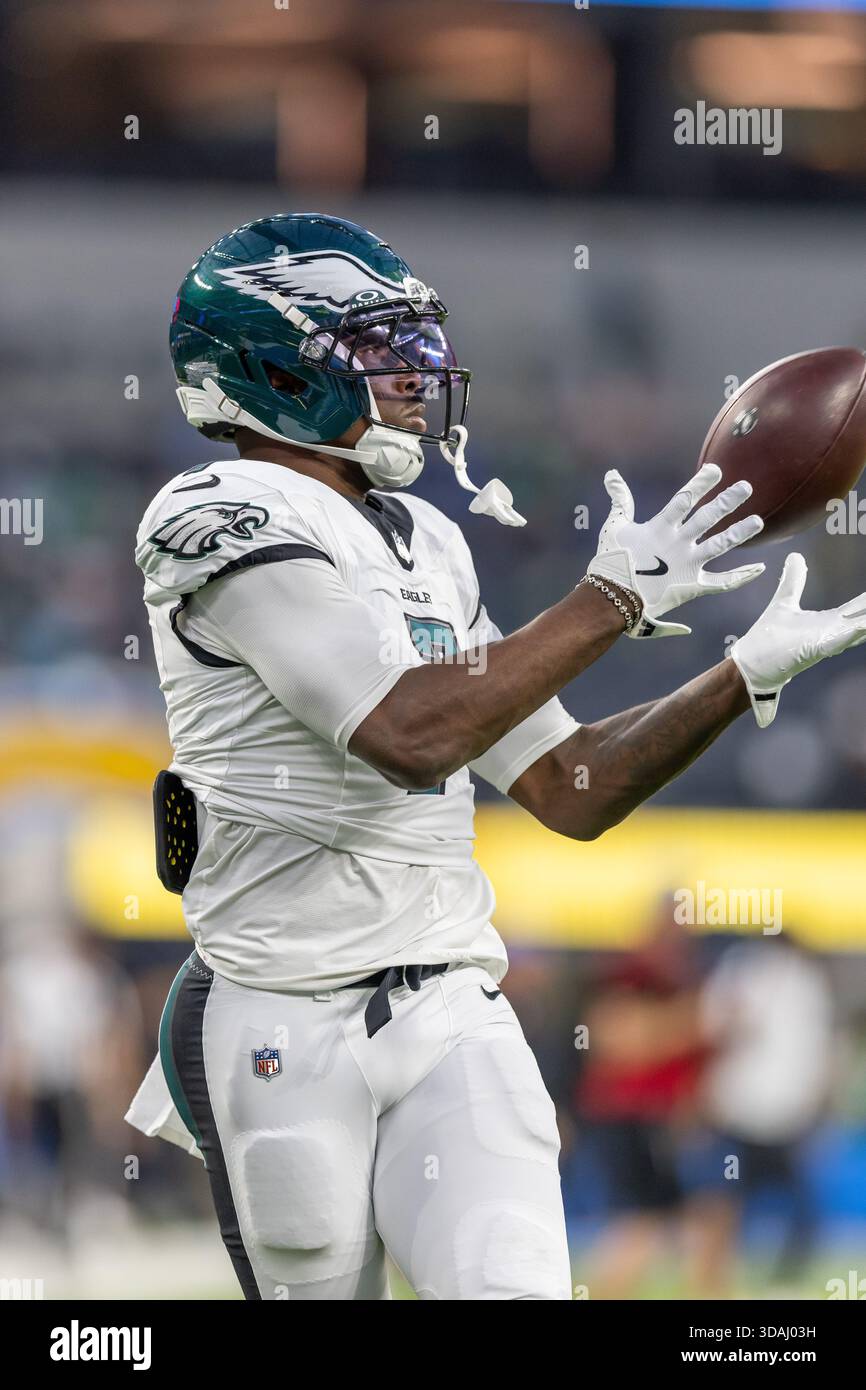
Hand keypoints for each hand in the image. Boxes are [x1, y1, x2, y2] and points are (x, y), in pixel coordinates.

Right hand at [587, 463, 764, 638]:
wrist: (611, 598)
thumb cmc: (610, 562)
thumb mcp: (614, 526)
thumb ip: (620, 499)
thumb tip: (611, 474)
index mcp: (659, 528)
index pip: (684, 499)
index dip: (700, 484)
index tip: (716, 470)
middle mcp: (678, 544)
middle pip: (708, 517)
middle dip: (728, 501)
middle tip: (746, 487)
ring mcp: (687, 565)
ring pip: (720, 545)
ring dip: (740, 533)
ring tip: (758, 522)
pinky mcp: (692, 586)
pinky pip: (722, 583)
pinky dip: (741, 576)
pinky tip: (760, 568)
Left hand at [731, 553, 865, 726]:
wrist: (753, 665)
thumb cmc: (768, 638)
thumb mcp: (784, 601)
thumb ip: (793, 581)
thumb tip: (795, 555)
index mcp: (827, 621)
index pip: (857, 608)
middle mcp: (830, 632)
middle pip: (862, 619)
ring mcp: (824, 642)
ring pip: (856, 632)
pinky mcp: (813, 650)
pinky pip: (838, 641)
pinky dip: (851, 634)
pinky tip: (863, 625)